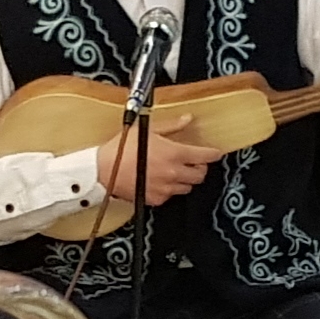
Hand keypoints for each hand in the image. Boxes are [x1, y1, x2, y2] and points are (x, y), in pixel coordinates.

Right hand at [97, 113, 213, 206]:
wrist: (103, 170)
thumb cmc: (123, 148)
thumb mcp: (148, 129)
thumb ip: (172, 126)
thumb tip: (187, 119)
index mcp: (175, 154)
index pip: (205, 156)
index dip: (213, 154)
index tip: (215, 153)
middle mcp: (174, 173)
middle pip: (200, 175)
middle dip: (199, 168)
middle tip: (193, 162)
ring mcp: (166, 188)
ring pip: (187, 187)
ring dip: (185, 179)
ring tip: (175, 171)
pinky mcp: (156, 199)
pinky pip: (171, 195)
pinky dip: (170, 189)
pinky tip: (160, 180)